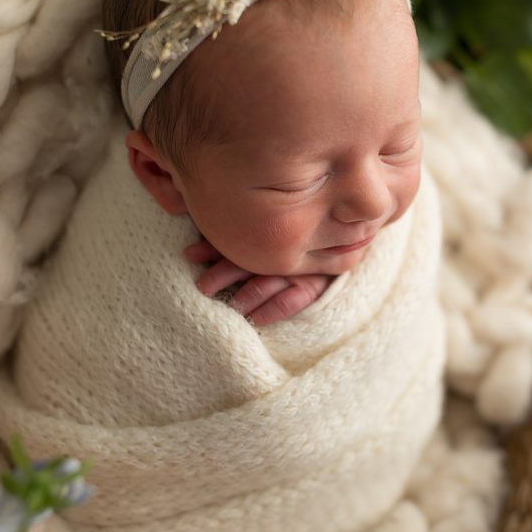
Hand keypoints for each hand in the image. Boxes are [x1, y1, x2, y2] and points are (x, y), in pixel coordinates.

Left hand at [182, 239, 332, 327]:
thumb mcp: (269, 225)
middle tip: (202, 287)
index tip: (189, 255)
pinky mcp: (315, 285)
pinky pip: (292, 300)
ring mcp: (298, 267)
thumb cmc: (295, 232)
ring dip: (245, 295)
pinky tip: (256, 320)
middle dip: (221, 274)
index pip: (233, 239)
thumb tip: (199, 211)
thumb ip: (240, 224)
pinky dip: (273, 310)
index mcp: (266, 232)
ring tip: (228, 307)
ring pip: (265, 282)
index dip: (210, 247)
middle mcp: (279, 249)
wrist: (342, 236)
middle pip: (245, 261)